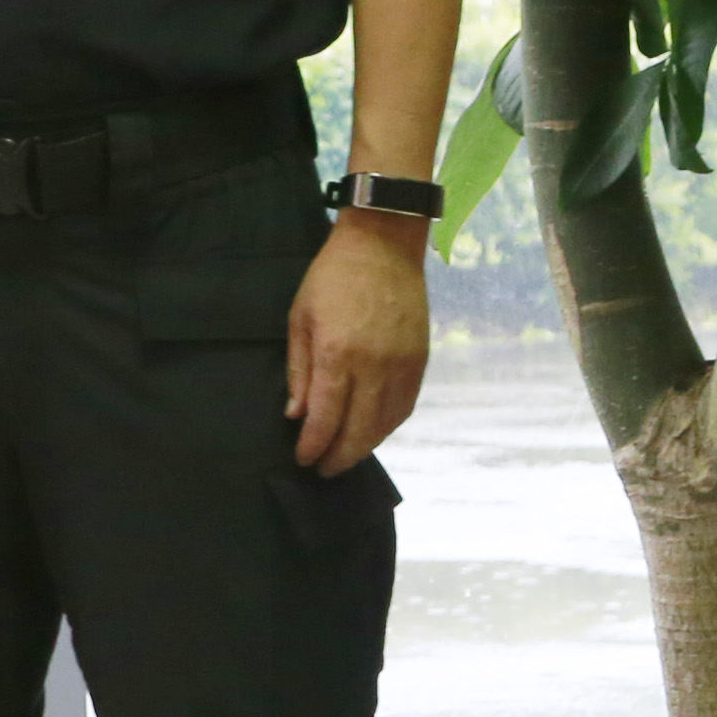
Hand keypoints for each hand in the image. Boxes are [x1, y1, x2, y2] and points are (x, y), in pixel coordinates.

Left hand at [286, 219, 432, 473]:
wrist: (383, 246)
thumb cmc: (332, 278)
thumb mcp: (300, 318)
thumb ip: (299, 371)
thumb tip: (296, 415)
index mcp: (338, 354)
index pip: (325, 418)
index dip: (313, 446)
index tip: (303, 459)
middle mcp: (374, 366)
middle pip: (359, 432)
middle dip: (339, 458)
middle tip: (323, 470)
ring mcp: (401, 365)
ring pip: (385, 425)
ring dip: (364, 447)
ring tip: (345, 455)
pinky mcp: (420, 360)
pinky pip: (405, 407)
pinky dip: (388, 426)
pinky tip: (373, 432)